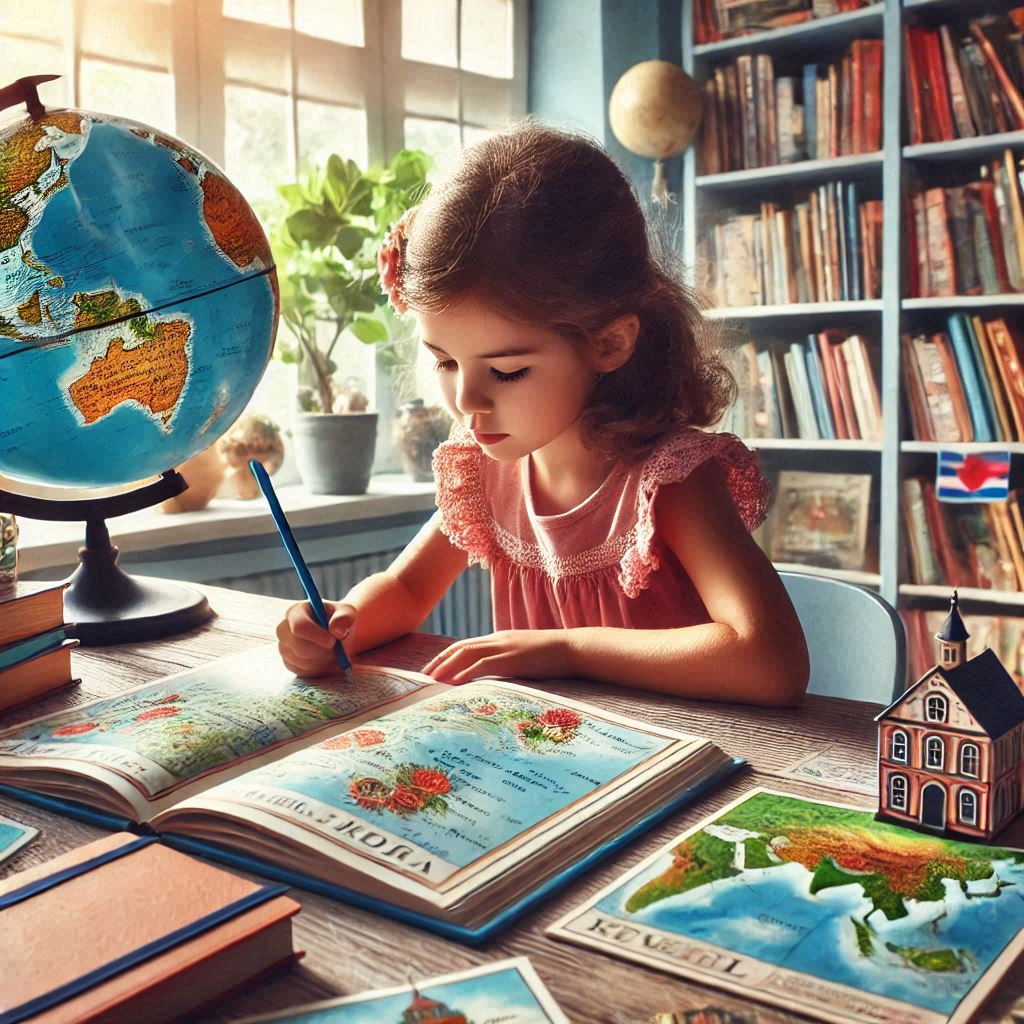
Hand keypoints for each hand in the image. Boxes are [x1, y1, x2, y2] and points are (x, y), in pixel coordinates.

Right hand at [277, 600, 355, 676]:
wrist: (338, 635)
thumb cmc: (340, 621)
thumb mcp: (348, 613)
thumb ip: (344, 618)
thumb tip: (335, 630)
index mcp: (296, 612)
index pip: (299, 625)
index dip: (315, 635)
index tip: (333, 641)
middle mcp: (284, 629)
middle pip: (298, 646)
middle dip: (322, 651)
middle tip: (339, 650)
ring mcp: (284, 648)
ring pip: (302, 662)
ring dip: (324, 661)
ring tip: (336, 654)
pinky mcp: (289, 663)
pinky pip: (303, 672)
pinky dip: (320, 670)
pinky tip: (329, 661)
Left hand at [423, 630, 572, 684]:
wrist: (573, 648)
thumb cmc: (553, 656)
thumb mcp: (524, 657)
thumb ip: (508, 661)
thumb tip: (495, 675)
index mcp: (499, 639)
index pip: (465, 645)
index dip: (446, 656)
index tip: (432, 669)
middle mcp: (497, 640)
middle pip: (460, 647)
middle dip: (439, 661)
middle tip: (423, 677)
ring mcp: (505, 647)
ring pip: (467, 654)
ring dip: (447, 667)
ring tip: (433, 680)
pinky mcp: (513, 658)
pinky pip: (484, 664)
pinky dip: (468, 672)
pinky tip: (456, 682)